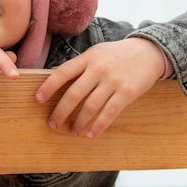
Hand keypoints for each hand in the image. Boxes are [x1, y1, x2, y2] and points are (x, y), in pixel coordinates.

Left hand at [35, 38, 164, 138]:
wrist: (148, 51)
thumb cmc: (116, 54)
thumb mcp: (96, 53)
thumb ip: (78, 65)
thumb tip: (54, 75)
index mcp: (87, 58)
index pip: (62, 73)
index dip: (48, 86)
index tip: (38, 99)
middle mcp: (98, 69)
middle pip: (74, 93)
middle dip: (61, 111)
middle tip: (52, 124)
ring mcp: (113, 81)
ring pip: (90, 106)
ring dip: (79, 122)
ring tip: (73, 132)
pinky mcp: (127, 92)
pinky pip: (109, 112)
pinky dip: (98, 126)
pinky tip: (91, 134)